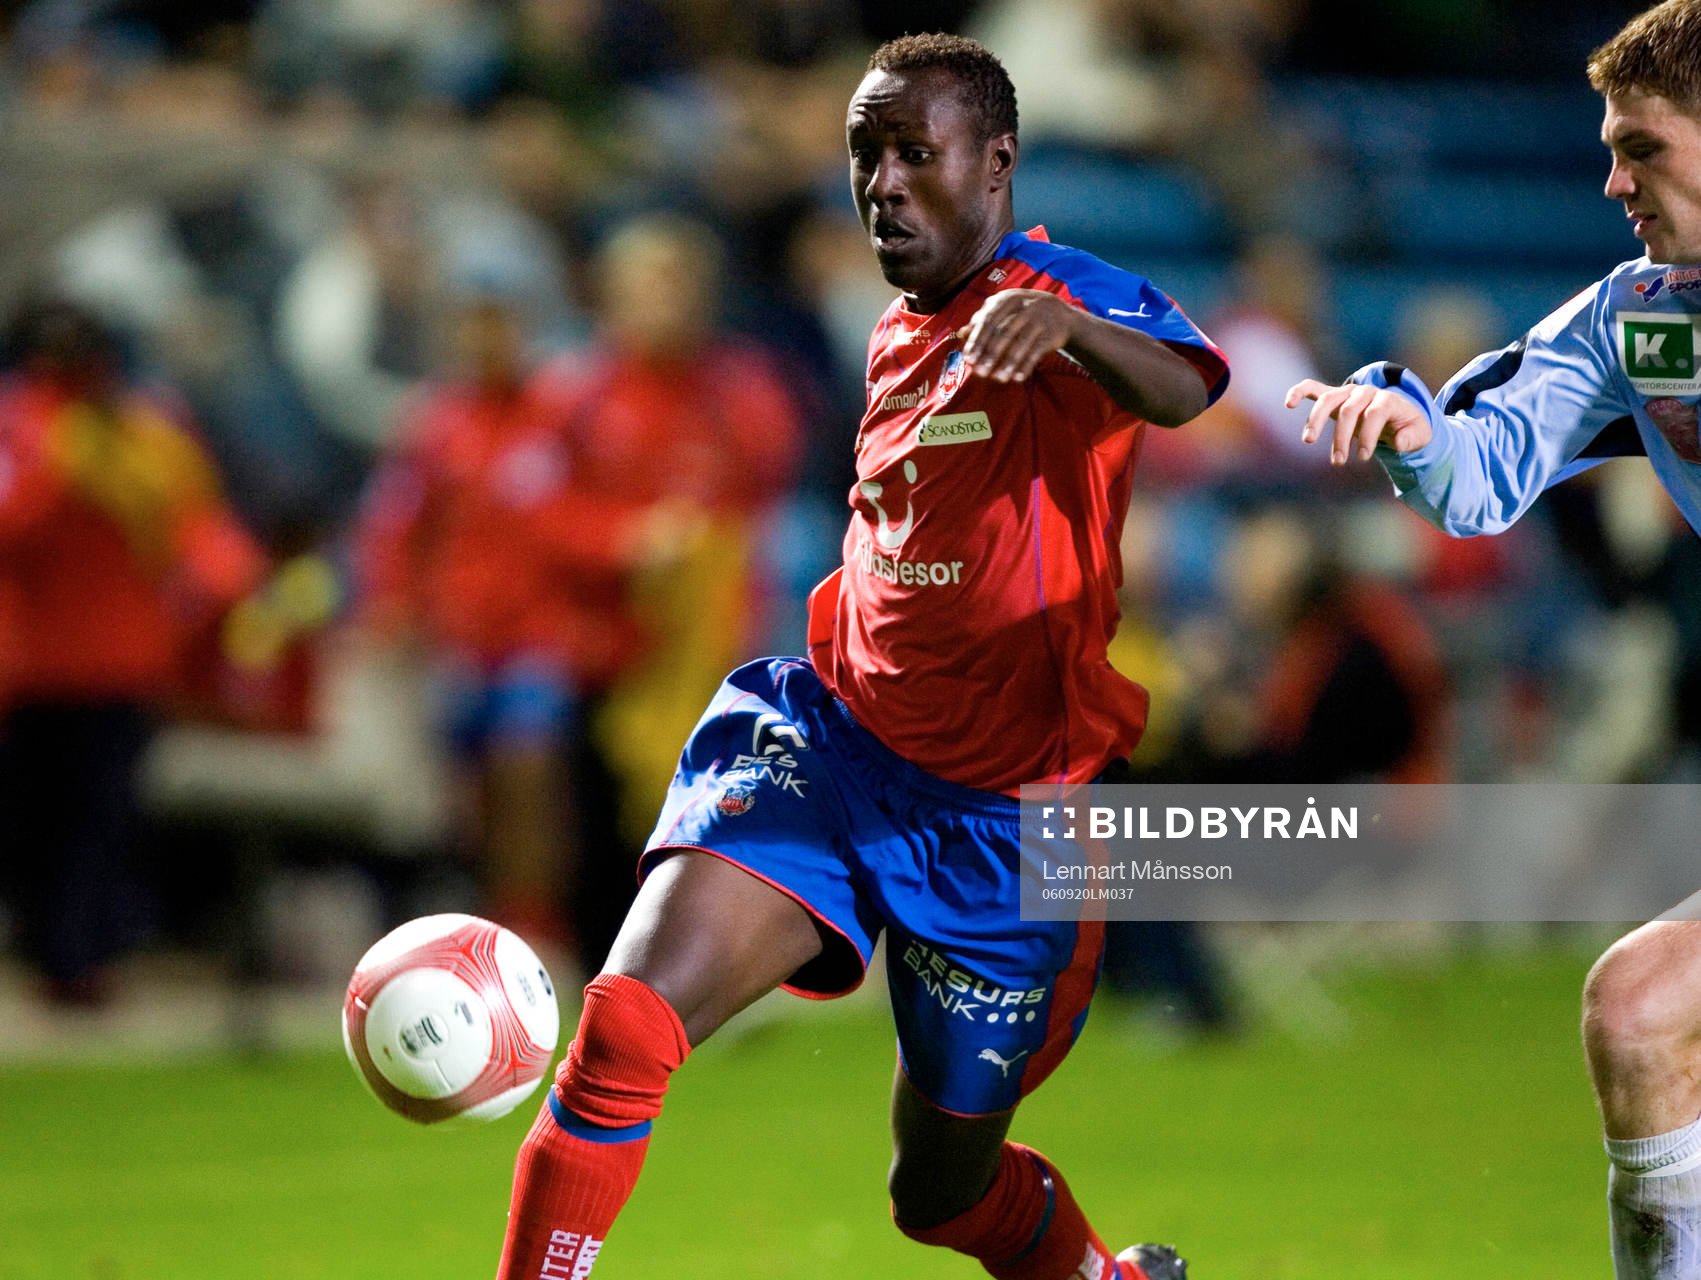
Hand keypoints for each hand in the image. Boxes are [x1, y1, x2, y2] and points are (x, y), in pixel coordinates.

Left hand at [956, 289, 1076, 383]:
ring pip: (1021, 343)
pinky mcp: (1052, 333)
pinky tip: (1017, 378)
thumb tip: (960, 334)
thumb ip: (982, 320)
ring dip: (1009, 363)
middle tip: (980, 372)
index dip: (977, 340)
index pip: (989, 321)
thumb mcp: (1003, 310)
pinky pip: (1037, 351)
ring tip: (998, 378)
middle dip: (991, 354)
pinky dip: (1027, 365)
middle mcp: (1024, 306)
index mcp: (1007, 299)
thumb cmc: (1021, 312)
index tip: (968, 359)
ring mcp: (1040, 319)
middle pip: (1004, 332)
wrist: (1059, 312)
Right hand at [1285, 378, 1432, 463]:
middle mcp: (1366, 392)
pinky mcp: (1333, 396)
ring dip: (1316, 420)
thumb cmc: (1407, 427)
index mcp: (1388, 399)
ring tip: (1308, 441)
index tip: (1363, 458)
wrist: (1397, 415)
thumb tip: (1397, 442)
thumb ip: (1413, 438)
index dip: (1368, 436)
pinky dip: (1299, 392)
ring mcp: (1347, 392)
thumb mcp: (1421, 434)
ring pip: (1328, 400)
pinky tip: (1288, 403)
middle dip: (1341, 437)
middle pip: (1348, 410)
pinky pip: (1313, 388)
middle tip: (1338, 461)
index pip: (1374, 414)